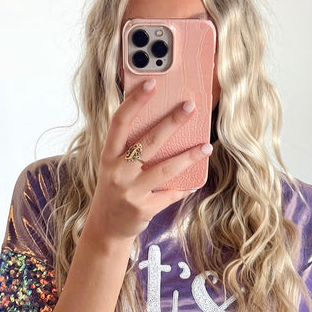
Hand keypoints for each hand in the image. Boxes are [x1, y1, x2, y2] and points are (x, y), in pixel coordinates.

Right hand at [87, 79, 212, 241]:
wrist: (106, 228)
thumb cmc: (115, 188)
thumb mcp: (115, 166)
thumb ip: (131, 148)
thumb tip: (166, 124)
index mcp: (108, 156)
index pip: (119, 122)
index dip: (135, 101)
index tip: (151, 83)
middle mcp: (117, 172)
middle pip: (148, 142)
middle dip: (171, 122)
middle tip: (190, 106)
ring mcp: (130, 192)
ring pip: (165, 170)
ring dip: (188, 157)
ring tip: (205, 146)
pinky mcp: (143, 209)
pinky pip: (170, 194)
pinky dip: (184, 187)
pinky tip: (195, 179)